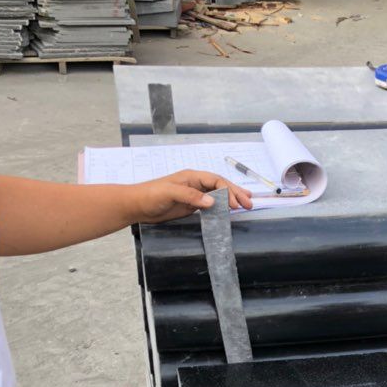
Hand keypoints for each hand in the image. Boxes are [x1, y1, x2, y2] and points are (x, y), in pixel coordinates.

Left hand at [128, 169, 252, 221]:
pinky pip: (211, 204)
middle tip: (250, 203)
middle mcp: (195, 183)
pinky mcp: (191, 205)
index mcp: (192, 176)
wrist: (136, 205)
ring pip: (218, 194)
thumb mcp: (171, 193)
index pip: (216, 181)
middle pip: (220, 186)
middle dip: (236, 193)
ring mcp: (194, 194)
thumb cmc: (150, 195)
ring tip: (247, 203)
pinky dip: (223, 206)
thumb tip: (213, 201)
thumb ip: (191, 196)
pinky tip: (230, 210)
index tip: (236, 204)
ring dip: (232, 198)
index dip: (228, 191)